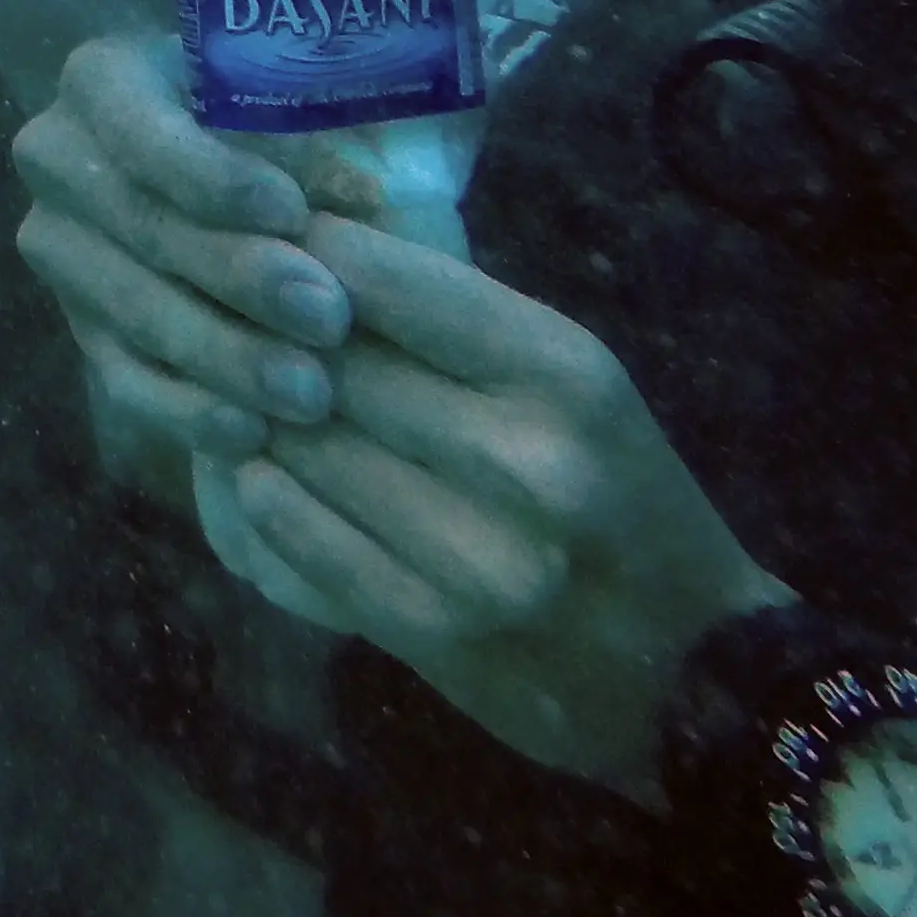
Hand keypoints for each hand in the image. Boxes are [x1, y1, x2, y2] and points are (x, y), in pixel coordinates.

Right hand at [13, 36, 376, 502]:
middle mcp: (58, 164)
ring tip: (311, 395)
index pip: (144, 135)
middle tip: (328, 319)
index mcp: (100, 82)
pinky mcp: (79, 328)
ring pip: (135, 313)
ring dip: (225, 358)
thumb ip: (313, 144)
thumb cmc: (256, 109)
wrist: (199, 161)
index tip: (293, 215)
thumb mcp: (280, 101)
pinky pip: (125, 379)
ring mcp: (61, 254)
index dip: (214, 179)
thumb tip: (364, 200)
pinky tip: (251, 434)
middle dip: (238, 279)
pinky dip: (187, 412)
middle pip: (143, 230)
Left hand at [223, 214, 791, 800]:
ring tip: (230, 398)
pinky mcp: (434, 631)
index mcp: (561, 372)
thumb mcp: (573, 388)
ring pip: (303, 451)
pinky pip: (303, 543)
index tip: (263, 242)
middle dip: (264, 339)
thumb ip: (458, 327)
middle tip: (219, 319)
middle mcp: (522, 457)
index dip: (306, 254)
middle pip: (330, 363)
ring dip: (253, 421)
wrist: (696, 673)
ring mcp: (476, 554)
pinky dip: (265, 503)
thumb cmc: (624, 500)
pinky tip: (254, 480)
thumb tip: (314, 251)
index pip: (387, 280)